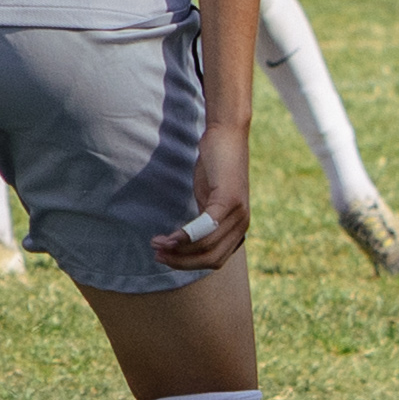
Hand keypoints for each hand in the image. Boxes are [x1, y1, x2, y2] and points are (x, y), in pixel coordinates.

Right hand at [156, 115, 256, 270]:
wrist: (227, 135)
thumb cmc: (216, 166)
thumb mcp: (211, 198)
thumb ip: (205, 220)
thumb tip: (189, 238)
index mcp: (238, 228)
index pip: (213, 260)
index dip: (187, 264)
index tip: (165, 257)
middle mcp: (242, 225)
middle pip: (210, 259)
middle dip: (181, 261)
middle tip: (157, 254)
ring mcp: (237, 213)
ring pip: (207, 246)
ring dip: (178, 249)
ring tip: (156, 243)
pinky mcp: (228, 200)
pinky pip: (205, 227)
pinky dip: (185, 235)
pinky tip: (169, 237)